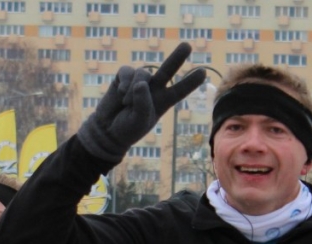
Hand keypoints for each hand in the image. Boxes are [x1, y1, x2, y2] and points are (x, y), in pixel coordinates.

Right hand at [77, 43, 206, 161]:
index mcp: (163, 101)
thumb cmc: (127, 129)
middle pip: (167, 70)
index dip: (190, 82)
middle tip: (187, 46)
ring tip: (126, 104)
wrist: (107, 130)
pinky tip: (121, 94)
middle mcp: (153, 89)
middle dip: (177, 57)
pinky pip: (128, 72)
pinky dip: (125, 83)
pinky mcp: (123, 77)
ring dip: (134, 89)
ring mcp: (138, 81)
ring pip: (142, 74)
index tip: (204, 73)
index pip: (179, 90)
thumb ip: (143, 103)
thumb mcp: (139, 121)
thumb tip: (141, 82)